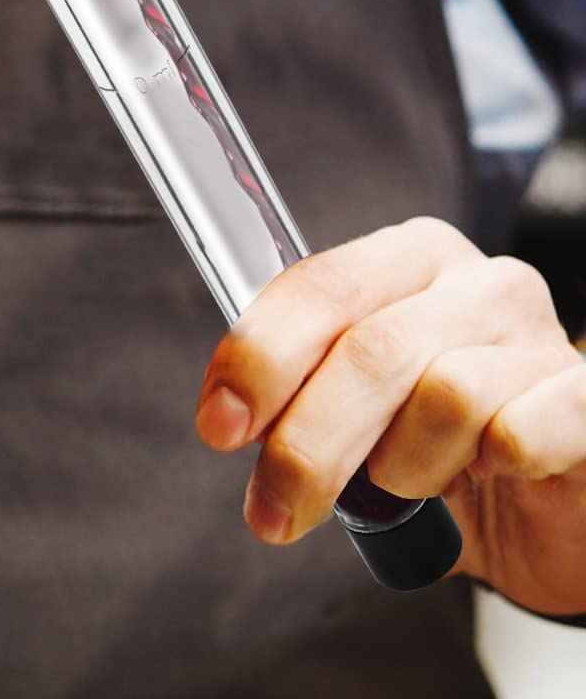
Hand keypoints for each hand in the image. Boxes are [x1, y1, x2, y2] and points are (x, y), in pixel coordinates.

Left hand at [195, 216, 585, 615]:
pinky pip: (517, 432)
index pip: (320, 286)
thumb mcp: (357, 407)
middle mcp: (478, 282)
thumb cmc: (444, 447)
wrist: (550, 509)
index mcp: (408, 259)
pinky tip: (484, 476)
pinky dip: (484, 468)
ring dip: (403, 465)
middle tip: (273, 507)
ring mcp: (541, 337)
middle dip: (307, 441)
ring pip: (443, 393)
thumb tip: (230, 412)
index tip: (219, 423)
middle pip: (369, 348)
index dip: (259, 356)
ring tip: (405, 484)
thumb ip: (300, 387)